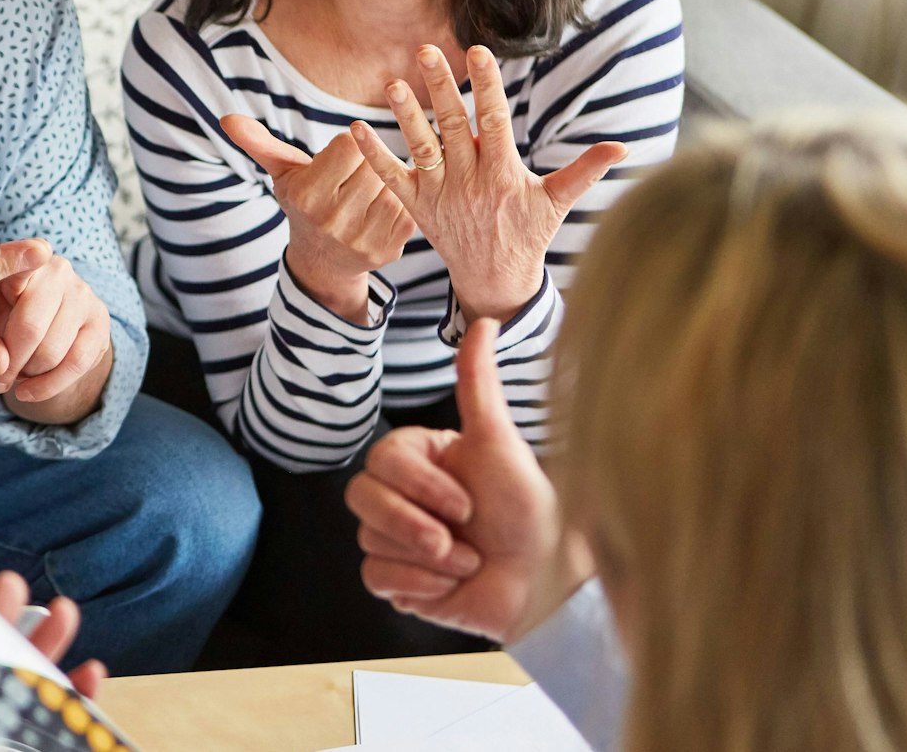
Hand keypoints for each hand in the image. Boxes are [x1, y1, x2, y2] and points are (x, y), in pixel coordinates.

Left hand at [0, 254, 110, 407]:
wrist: (26, 326)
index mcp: (19, 258)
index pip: (22, 262)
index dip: (21, 269)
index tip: (19, 276)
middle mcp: (57, 269)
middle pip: (31, 327)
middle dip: (8, 364)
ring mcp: (83, 294)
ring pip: (53, 351)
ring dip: (27, 375)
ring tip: (13, 376)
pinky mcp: (100, 321)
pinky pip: (78, 363)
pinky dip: (49, 385)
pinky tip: (29, 391)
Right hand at [221, 113, 415, 322]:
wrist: (322, 260)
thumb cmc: (303, 203)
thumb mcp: (282, 174)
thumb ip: (259, 144)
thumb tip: (227, 119)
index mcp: (307, 196)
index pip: (349, 144)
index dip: (347, 146)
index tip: (338, 160)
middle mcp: (332, 220)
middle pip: (373, 163)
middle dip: (367, 164)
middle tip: (353, 180)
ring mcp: (362, 238)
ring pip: (392, 183)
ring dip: (384, 183)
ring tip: (365, 194)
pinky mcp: (388, 249)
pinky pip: (407, 206)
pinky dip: (398, 203)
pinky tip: (380, 209)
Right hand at [345, 319, 584, 641]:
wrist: (545, 582)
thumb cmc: (528, 509)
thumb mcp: (499, 442)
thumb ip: (478, 383)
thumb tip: (486, 320)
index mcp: (419, 459)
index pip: (381, 460)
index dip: (420, 486)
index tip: (467, 503)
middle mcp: (402, 495)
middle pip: (362, 498)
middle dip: (414, 524)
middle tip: (461, 538)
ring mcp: (396, 538)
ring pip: (369, 539)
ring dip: (428, 558)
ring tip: (467, 561)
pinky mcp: (398, 581)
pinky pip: (376, 578)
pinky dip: (418, 585)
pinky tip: (450, 584)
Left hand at [350, 45, 625, 320]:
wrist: (494, 279)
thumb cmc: (529, 234)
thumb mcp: (558, 202)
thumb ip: (585, 171)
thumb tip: (623, 147)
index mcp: (503, 174)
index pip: (494, 122)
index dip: (488, 87)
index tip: (479, 52)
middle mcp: (469, 181)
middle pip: (452, 127)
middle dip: (440, 88)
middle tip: (425, 51)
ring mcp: (440, 194)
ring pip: (420, 149)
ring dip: (404, 116)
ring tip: (391, 83)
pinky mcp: (416, 206)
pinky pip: (391, 178)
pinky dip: (372, 155)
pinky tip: (354, 128)